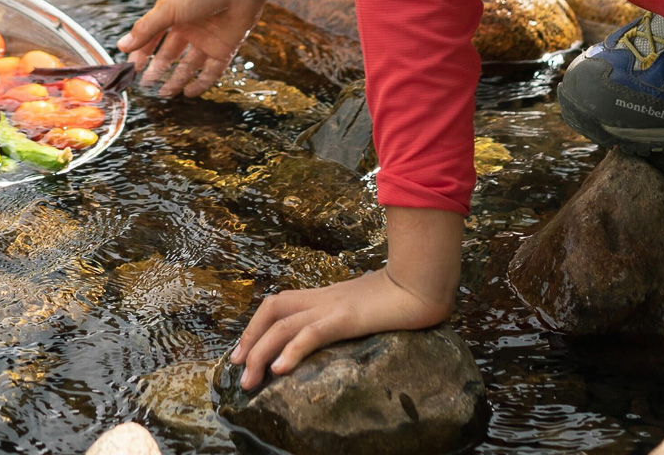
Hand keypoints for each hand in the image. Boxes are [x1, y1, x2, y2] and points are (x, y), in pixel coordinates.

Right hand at [117, 0, 292, 97]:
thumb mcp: (168, 9)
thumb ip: (146, 29)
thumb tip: (122, 46)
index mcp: (173, 14)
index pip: (153, 38)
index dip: (142, 54)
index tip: (132, 70)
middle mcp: (189, 27)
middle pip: (170, 53)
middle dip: (158, 69)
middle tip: (146, 86)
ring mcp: (207, 39)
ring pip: (189, 65)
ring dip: (177, 79)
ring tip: (165, 94)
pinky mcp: (225, 48)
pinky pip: (212, 70)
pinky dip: (201, 83)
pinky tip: (189, 93)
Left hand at [230, 207, 461, 389]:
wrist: (424, 281)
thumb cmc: (402, 296)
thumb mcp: (365, 307)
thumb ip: (347, 316)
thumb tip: (337, 331)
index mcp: (324, 296)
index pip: (277, 304)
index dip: (255, 326)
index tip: (243, 352)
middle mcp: (322, 298)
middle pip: (272, 312)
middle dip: (250, 341)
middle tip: (238, 371)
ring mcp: (334, 306)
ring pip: (283, 326)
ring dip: (261, 353)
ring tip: (250, 381)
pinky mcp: (348, 317)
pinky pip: (312, 333)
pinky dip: (292, 350)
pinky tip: (281, 370)